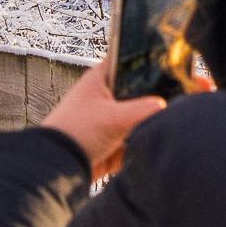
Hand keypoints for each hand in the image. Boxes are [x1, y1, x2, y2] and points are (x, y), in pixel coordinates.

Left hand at [44, 65, 179, 180]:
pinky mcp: (111, 139)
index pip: (128, 60)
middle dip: (150, 103)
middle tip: (164, 106)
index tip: (168, 68)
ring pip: (139, 118)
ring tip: (138, 136)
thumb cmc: (75, 132)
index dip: (147, 62)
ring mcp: (109, 118)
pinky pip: (132, 140)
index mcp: (101, 78)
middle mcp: (105, 95)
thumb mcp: (114, 117)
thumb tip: (165, 107)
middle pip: (139, 92)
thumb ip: (144, 109)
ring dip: (141, 129)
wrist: (57, 166)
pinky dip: (133, 148)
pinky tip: (128, 152)